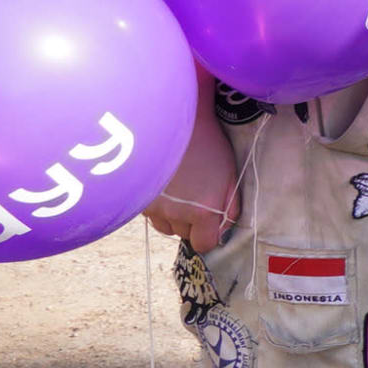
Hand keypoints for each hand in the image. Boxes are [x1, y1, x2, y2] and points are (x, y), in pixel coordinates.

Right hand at [141, 98, 236, 251]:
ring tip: (180, 190)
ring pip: (165, 226)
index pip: (204, 244)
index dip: (208, 234)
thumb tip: (222, 230)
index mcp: (203, 210)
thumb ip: (230, 207)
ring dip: (173, 215)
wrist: (175, 124)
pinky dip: (158, 206)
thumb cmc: (209, 147)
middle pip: (184, 234)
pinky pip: (150, 214)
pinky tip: (166, 186)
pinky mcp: (137, 200)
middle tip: (195, 196)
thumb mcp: (230, 176)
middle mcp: (176, 214)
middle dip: (191, 221)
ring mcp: (154, 208)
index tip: (210, 222)